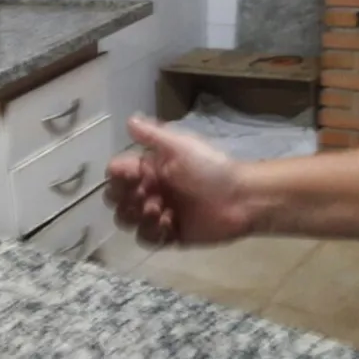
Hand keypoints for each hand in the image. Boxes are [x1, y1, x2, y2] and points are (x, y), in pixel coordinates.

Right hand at [104, 116, 253, 245]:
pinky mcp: (169, 236)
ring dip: (139, 217)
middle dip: (127, 200)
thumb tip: (129, 120)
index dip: (119, 177)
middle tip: (149, 197)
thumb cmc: (211, 168)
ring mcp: (157, 215)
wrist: (241, 199)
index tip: (136, 175)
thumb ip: (153, 135)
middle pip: (116, 200)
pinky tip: (170, 224)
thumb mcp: (181, 146)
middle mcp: (149, 191)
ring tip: (161, 211)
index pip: (116, 174)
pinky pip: (147, 239)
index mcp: (149, 169)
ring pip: (128, 221)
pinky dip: (153, 233)